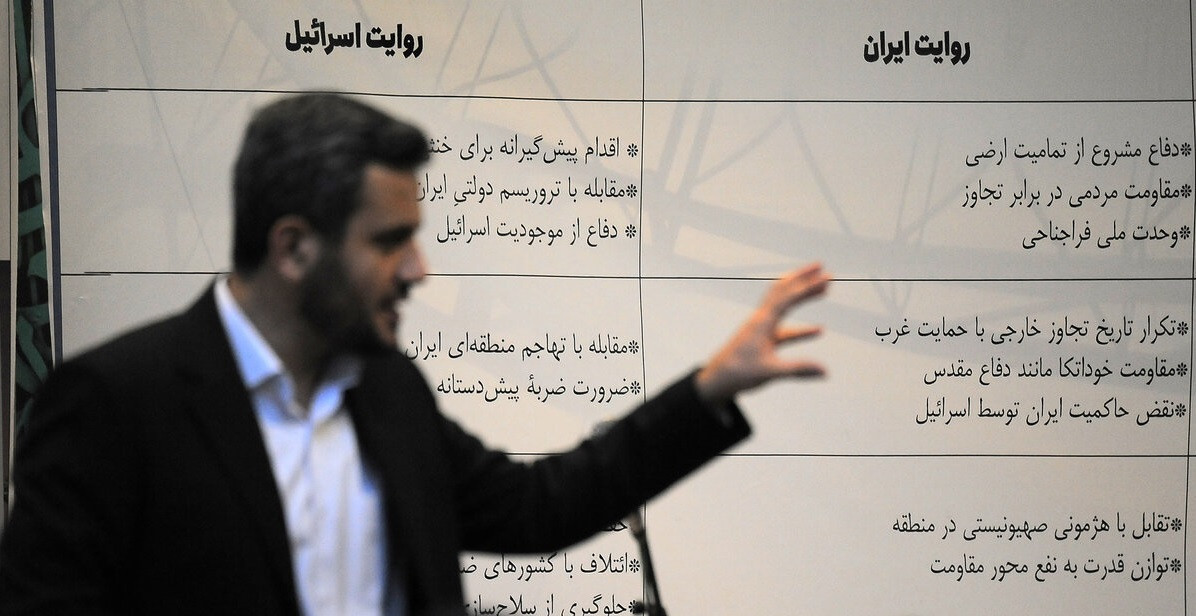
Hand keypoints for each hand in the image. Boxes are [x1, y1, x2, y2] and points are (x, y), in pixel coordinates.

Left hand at [695, 263, 829, 404]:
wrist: (716, 380)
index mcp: (761, 323)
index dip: (807, 287)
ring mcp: (762, 329)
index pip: (787, 298)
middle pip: (783, 291)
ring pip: (784, 306)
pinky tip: (819, 330)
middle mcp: (761, 320)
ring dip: (803, 296)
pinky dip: (802, 328)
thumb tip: (825, 371)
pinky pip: (786, 329)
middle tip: (822, 267)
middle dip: (802, 278)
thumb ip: (798, 370)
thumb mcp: (769, 372)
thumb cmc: (738, 374)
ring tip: (824, 289)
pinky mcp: (763, 340)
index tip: (826, 278)